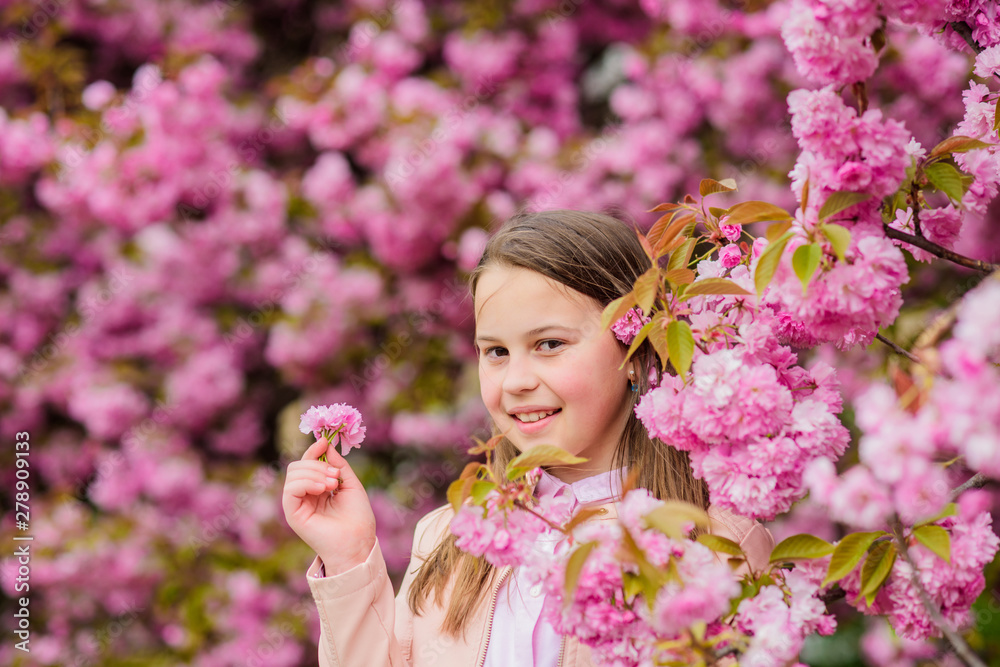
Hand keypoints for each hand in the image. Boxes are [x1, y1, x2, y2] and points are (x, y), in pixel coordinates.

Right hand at [282, 437, 376, 574]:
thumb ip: (338, 465)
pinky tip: (323, 489)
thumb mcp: (350, 484)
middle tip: (335, 477)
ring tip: (333, 485)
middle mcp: (304, 496)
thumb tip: (325, 443)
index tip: (324, 441)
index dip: (314, 450)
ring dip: (315, 473)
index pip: (307, 463)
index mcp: (317, 489)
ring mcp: (297, 505)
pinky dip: (307, 482)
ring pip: (293, 474)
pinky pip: (290, 489)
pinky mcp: (292, 514)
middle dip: (317, 464)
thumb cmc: (358, 518)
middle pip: (298, 466)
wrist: (358, 543)